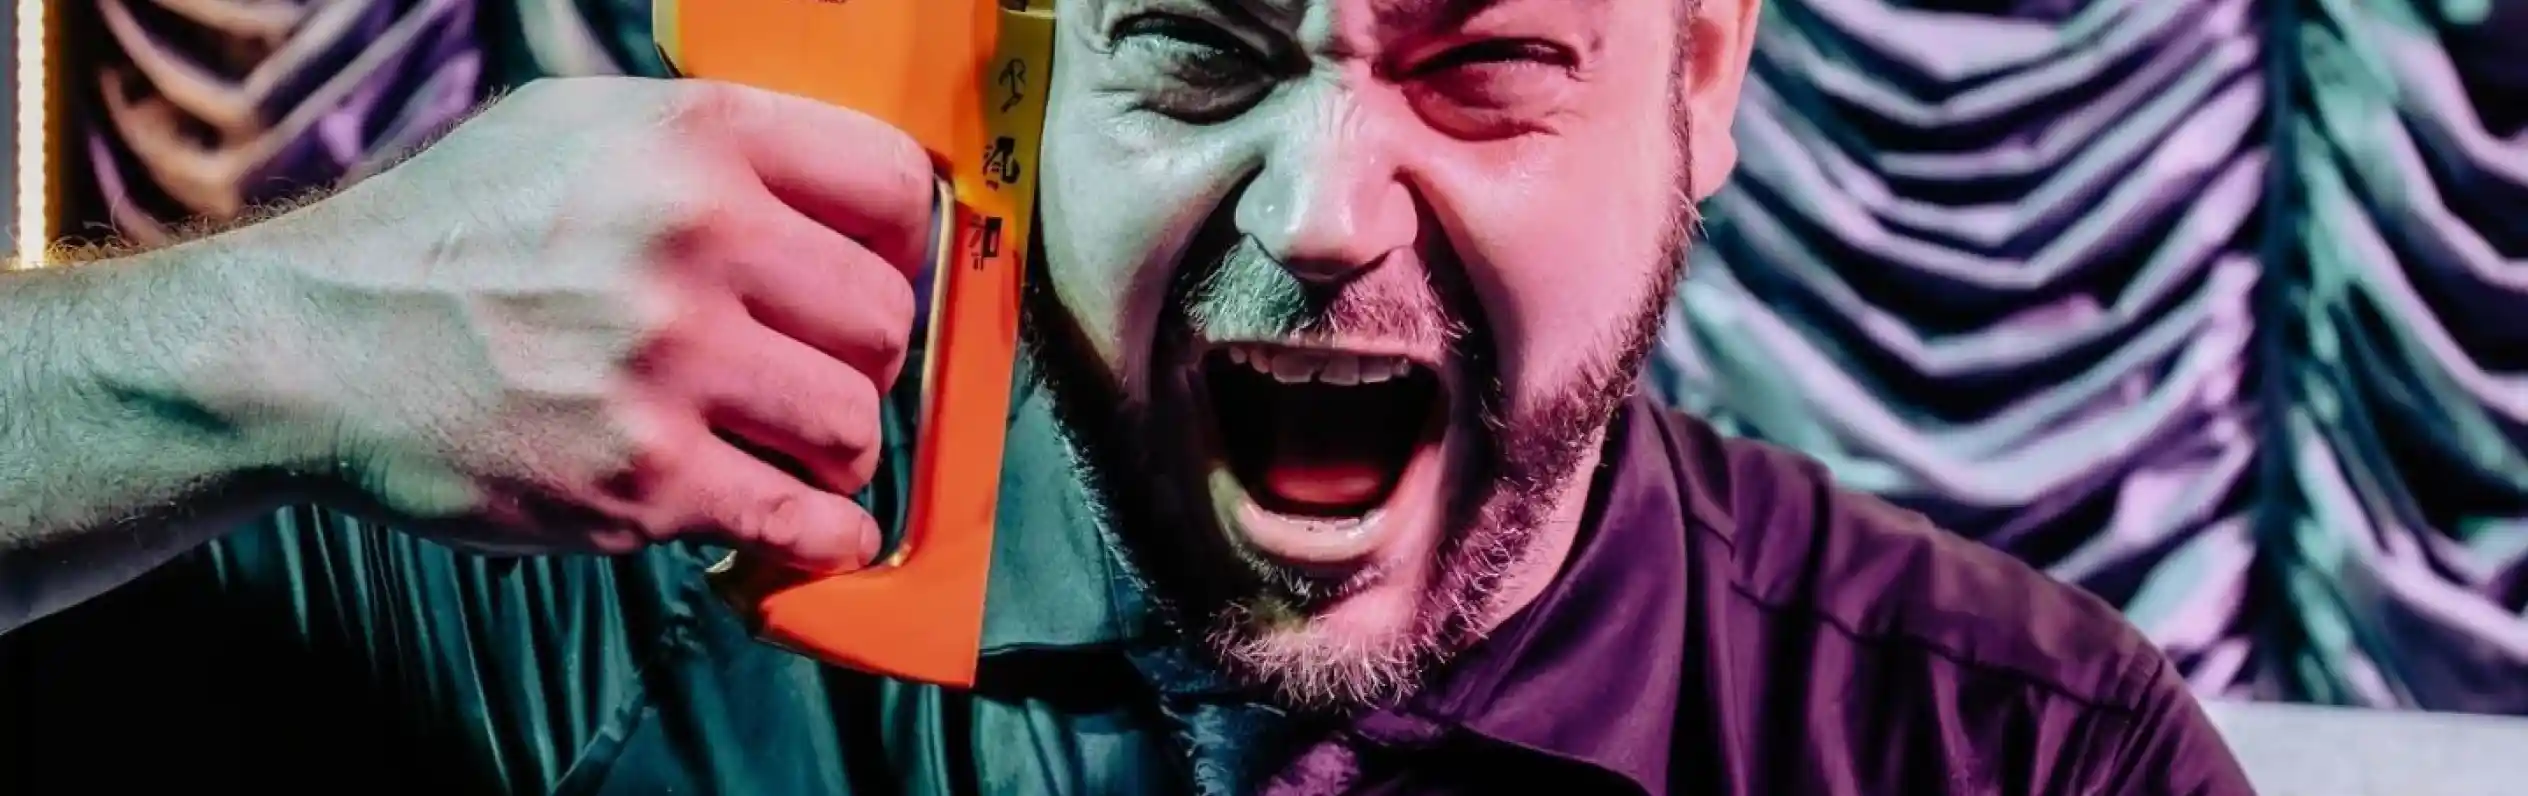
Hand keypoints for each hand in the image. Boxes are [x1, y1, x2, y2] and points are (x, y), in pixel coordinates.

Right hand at [207, 76, 932, 570]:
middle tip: (820, 372)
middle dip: (866, 358)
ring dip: (836, 448)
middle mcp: (692, 242)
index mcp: (693, 142)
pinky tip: (811, 523)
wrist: (314, 347)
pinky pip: (802, 521)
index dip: (904, 243)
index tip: (885, 274)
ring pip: (853, 424)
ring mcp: (669, 365)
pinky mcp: (643, 479)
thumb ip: (708, 143)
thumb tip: (835, 185)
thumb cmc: (448, 237)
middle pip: (884, 319)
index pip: (890, 184)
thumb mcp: (574, 127)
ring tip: (788, 444)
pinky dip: (826, 534)